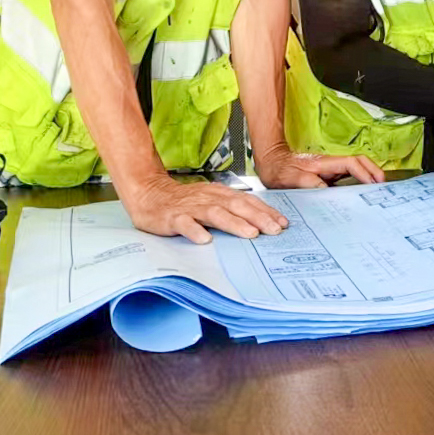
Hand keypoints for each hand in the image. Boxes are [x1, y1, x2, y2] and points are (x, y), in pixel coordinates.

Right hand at [120, 175, 288, 243]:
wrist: (150, 194)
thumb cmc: (185, 201)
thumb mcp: (211, 201)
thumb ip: (231, 209)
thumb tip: (258, 222)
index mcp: (219, 194)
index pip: (248, 201)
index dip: (266, 211)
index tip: (283, 223)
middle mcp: (208, 198)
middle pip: (237, 206)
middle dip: (258, 218)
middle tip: (275, 230)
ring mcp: (191, 207)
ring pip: (215, 213)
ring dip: (234, 224)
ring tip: (251, 234)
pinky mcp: (173, 217)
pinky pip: (185, 224)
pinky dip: (195, 231)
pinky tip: (205, 240)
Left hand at [256, 149, 385, 188]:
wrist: (271, 164)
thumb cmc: (280, 171)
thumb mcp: (292, 179)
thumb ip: (309, 183)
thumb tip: (327, 190)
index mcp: (324, 162)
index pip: (351, 163)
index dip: (365, 172)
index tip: (374, 183)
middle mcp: (330, 164)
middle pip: (359, 162)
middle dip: (373, 171)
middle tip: (384, 185)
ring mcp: (330, 169)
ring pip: (356, 168)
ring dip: (368, 176)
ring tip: (378, 190)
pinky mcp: (328, 175)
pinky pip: (348, 176)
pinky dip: (359, 182)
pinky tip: (362, 194)